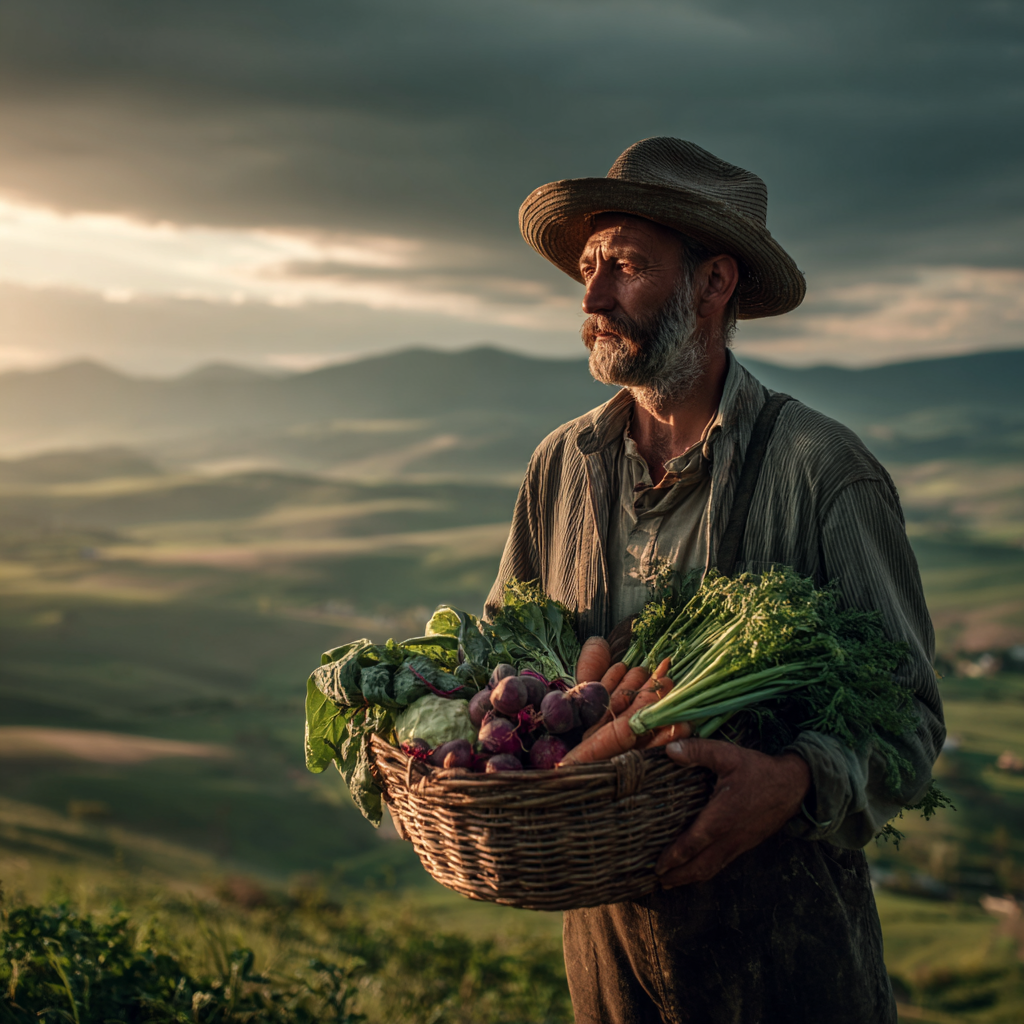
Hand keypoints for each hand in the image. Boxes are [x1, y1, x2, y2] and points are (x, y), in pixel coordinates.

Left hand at [655, 739, 810, 887]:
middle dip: (678, 876)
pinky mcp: (746, 844)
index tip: (656, 867)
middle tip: (657, 880)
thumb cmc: (759, 770)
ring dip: (690, 877)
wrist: (794, 786)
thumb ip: (698, 751)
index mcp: (721, 817)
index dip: (673, 857)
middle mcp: (729, 837)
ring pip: (711, 868)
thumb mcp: (728, 755)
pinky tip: (696, 868)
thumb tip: (669, 749)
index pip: (692, 844)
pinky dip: (705, 870)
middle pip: (700, 866)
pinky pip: (722, 863)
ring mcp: (739, 843)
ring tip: (671, 881)